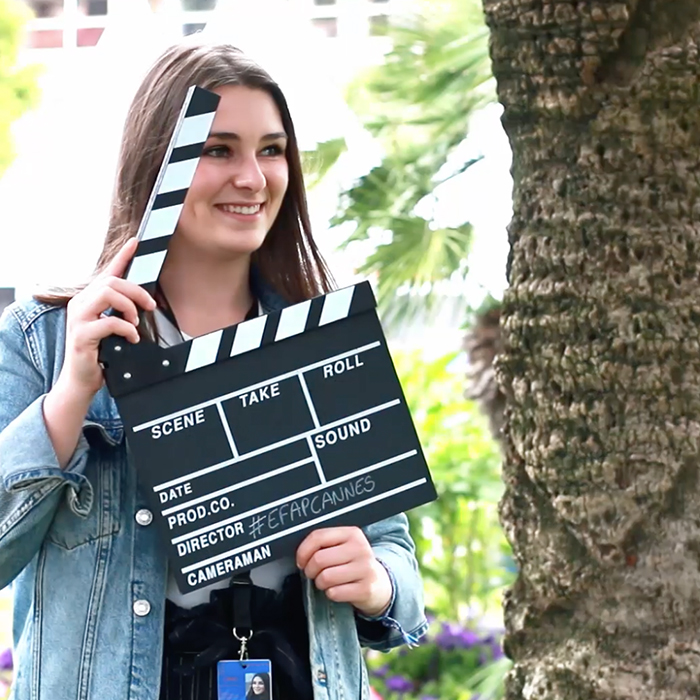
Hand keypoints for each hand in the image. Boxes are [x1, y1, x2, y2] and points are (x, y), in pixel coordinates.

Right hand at [61, 238, 155, 399]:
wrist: (81, 381)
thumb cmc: (100, 354)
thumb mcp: (113, 329)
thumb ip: (122, 312)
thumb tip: (144, 303)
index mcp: (89, 300)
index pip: (107, 272)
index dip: (122, 256)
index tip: (136, 242)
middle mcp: (80, 304)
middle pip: (111, 281)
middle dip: (136, 291)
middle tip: (149, 306)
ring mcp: (78, 318)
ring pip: (108, 293)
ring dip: (129, 307)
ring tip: (135, 323)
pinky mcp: (80, 335)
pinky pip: (109, 321)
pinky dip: (126, 329)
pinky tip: (131, 338)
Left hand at [296, 527, 392, 617]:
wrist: (379, 583)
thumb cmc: (353, 563)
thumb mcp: (343, 547)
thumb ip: (324, 544)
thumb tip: (301, 554)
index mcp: (352, 534)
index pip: (318, 536)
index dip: (303, 551)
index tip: (301, 560)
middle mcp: (360, 548)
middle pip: (319, 559)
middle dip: (310, 570)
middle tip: (314, 573)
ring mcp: (365, 569)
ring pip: (325, 577)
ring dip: (320, 583)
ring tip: (326, 582)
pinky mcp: (365, 589)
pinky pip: (334, 593)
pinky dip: (331, 594)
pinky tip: (338, 589)